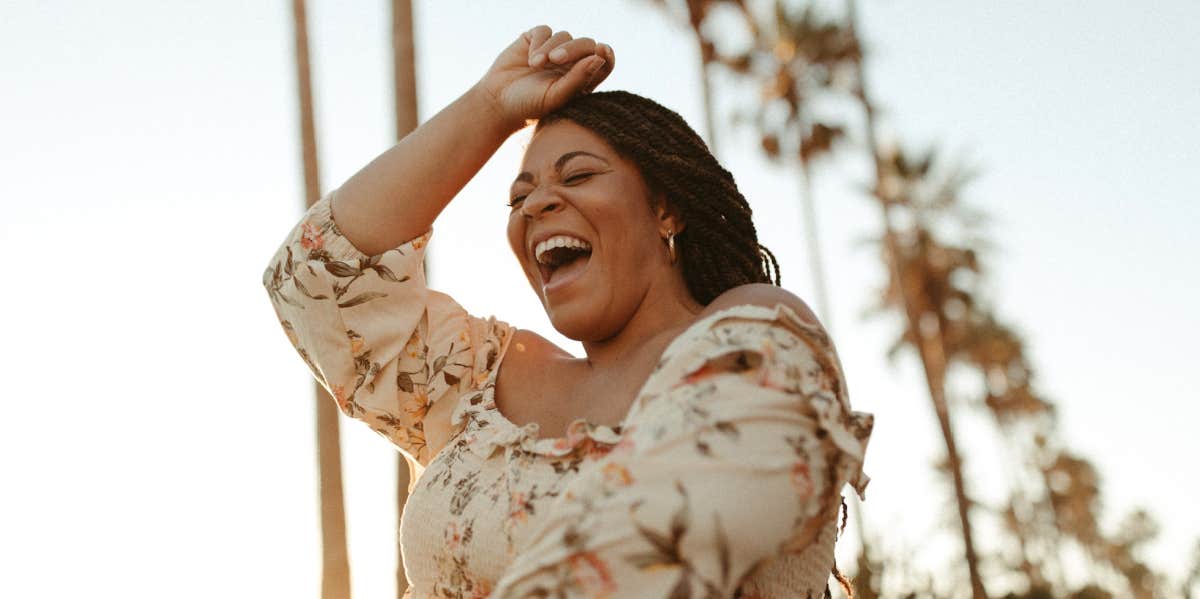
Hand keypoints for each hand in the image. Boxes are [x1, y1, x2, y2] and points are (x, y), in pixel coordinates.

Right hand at [475, 26, 615, 130]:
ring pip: (564, 36)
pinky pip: (545, 31)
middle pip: (586, 44)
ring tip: (536, 65)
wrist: (498, 101)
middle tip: (555, 60)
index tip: (602, 50)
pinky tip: (531, 59)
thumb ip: (579, 78)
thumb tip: (599, 58)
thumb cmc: (530, 106)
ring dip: (550, 48)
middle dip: (573, 49)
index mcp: (582, 79)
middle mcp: (571, 63)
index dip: (606, 55)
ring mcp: (553, 50)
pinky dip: (539, 42)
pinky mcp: (535, 40)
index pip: (603, 63)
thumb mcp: (556, 96)